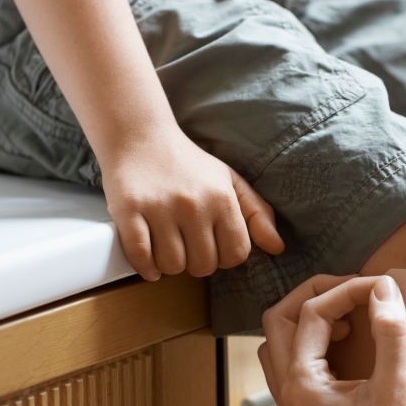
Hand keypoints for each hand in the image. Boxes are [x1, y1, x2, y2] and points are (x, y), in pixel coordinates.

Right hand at [100, 127, 284, 280]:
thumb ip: (257, 214)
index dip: (225, 257)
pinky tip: (150, 263)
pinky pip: (141, 257)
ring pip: (172, 266)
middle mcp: (193, 204)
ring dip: (170, 265)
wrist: (139, 137)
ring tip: (168, 247)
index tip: (213, 246)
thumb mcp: (230, 182)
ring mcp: (159, 208)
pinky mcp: (128, 210)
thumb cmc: (189, 165)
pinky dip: (146, 268)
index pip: (235, 255)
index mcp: (222, 198)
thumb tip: (278, 248)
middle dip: (197, 263)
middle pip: (203, 266)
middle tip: (188, 245)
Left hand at [259, 274, 405, 405]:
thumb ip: (390, 331)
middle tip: (354, 290)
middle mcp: (288, 398)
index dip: (347, 290)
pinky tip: (349, 344)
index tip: (384, 286)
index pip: (310, 315)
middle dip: (313, 297)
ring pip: (281, 347)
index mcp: (302, 388)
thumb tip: (385, 288)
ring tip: (350, 316)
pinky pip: (296, 368)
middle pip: (278, 324)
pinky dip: (315, 345)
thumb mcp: (400, 386)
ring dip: (308, 321)